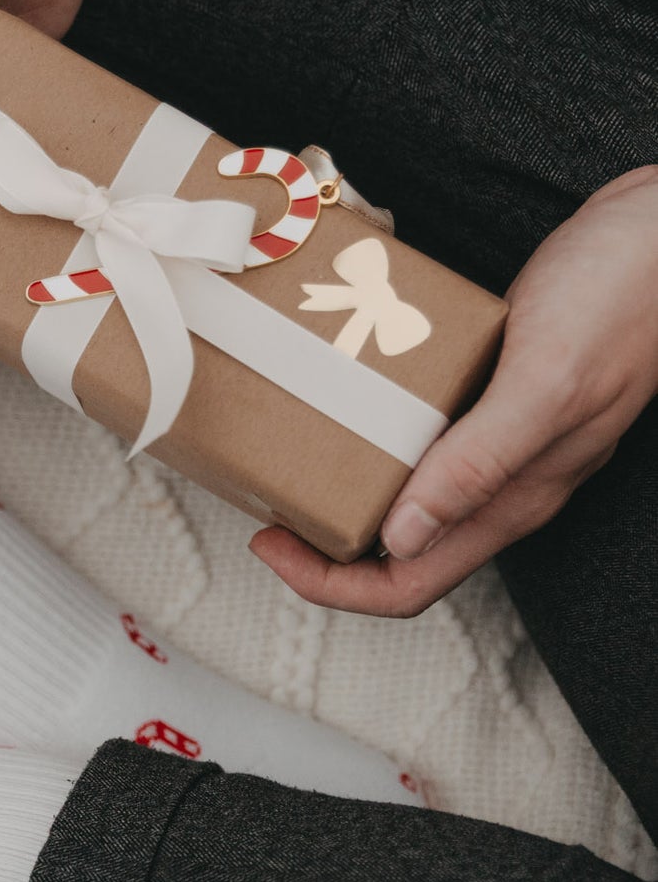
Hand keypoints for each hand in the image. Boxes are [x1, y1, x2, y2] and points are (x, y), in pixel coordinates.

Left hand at [250, 165, 657, 616]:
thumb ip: (479, 462)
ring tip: (283, 460)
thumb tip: (402, 538)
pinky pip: (416, 440)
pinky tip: (335, 401)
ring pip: (402, 499)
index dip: (331, 584)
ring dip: (340, 495)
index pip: (409, 584)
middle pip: (396, 553)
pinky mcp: (486, 398)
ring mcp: (494, 442)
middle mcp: (500, 484)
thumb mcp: (545, 381)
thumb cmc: (622, 297)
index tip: (270, 544)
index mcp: (513, 499)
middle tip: (261, 509)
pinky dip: (367, 435)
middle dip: (322, 549)